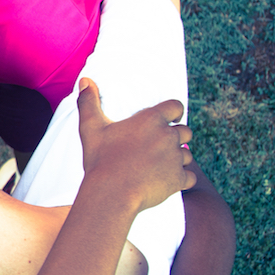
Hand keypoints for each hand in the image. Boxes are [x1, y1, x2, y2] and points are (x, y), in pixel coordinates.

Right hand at [77, 78, 194, 211]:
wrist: (111, 193)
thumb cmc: (100, 160)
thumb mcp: (91, 129)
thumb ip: (89, 103)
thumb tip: (85, 81)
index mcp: (152, 120)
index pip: (176, 107)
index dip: (173, 113)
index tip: (166, 121)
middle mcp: (168, 136)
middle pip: (185, 131)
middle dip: (175, 138)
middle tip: (157, 148)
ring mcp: (176, 158)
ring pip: (187, 155)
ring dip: (177, 159)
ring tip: (157, 167)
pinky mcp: (179, 179)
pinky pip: (190, 176)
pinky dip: (181, 179)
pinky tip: (166, 181)